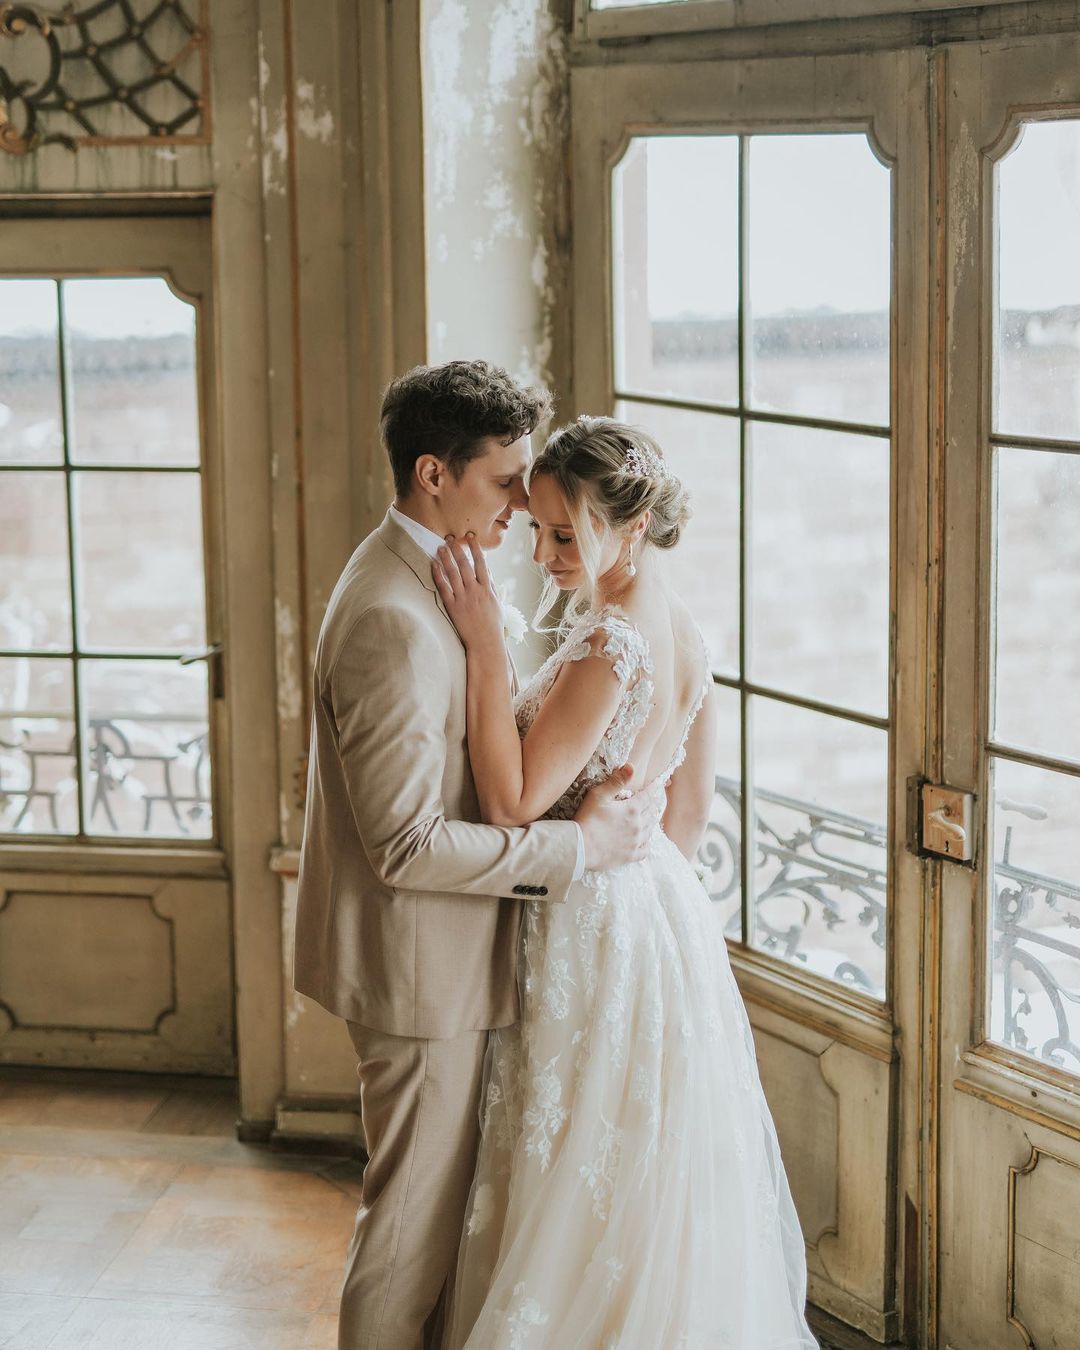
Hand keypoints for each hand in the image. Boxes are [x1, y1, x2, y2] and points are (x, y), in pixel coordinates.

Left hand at [432, 534, 505, 651]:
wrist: (485, 642)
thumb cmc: (492, 624)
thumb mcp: (496, 602)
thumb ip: (491, 585)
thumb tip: (486, 570)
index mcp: (487, 588)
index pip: (481, 563)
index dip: (475, 548)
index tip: (470, 537)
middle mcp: (475, 591)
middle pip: (465, 565)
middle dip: (458, 549)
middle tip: (450, 538)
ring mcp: (463, 598)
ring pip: (453, 573)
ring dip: (446, 558)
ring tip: (440, 547)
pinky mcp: (453, 606)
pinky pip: (444, 587)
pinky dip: (438, 575)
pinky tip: (434, 565)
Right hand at [574, 764, 659, 870]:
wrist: (580, 847)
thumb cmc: (587, 819)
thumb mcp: (599, 795)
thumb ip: (616, 781)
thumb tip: (631, 766)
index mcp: (632, 809)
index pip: (648, 796)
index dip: (653, 788)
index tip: (658, 783)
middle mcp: (638, 825)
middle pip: (651, 813)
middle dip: (651, 805)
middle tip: (650, 801)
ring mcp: (635, 842)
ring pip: (650, 830)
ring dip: (650, 822)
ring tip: (649, 818)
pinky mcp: (630, 855)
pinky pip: (646, 849)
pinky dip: (647, 843)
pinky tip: (644, 841)